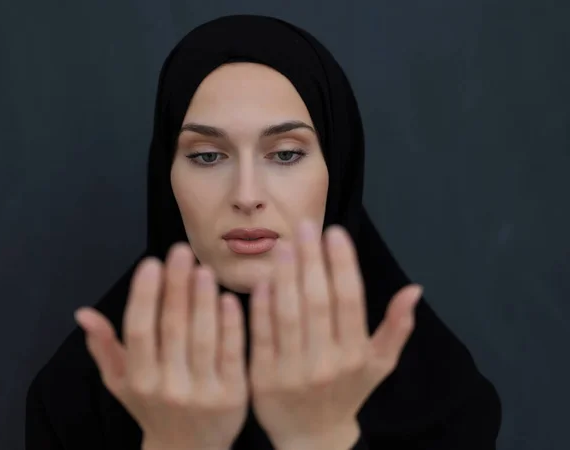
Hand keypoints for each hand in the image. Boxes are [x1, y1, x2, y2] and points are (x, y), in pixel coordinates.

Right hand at [74, 243, 247, 449]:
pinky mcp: (234, 395)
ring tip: (203, 268)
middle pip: (171, 328)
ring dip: (203, 300)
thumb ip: (105, 347)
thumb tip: (82, 313)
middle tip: (181, 251)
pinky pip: (231, 353)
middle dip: (176, 286)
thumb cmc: (153, 407)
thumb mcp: (122, 383)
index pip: (138, 330)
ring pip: (203, 337)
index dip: (144, 295)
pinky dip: (231, 324)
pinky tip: (230, 298)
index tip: (151, 263)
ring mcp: (202, 391)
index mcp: (139, 379)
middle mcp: (168, 385)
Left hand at [248, 221, 421, 449]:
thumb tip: (415, 289)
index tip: (335, 232)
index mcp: (356, 353)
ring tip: (285, 244)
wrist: (312, 438)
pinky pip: (262, 336)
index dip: (343, 263)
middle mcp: (327, 362)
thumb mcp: (379, 364)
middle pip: (318, 302)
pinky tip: (262, 281)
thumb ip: (396, 327)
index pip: (350, 300)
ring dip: (286, 277)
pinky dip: (261, 307)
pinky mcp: (263, 378)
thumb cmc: (348, 392)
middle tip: (305, 225)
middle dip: (312, 260)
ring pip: (289, 315)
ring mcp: (294, 372)